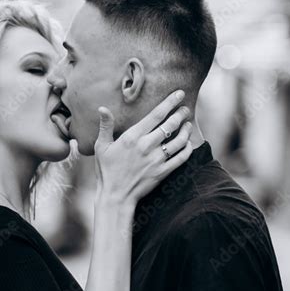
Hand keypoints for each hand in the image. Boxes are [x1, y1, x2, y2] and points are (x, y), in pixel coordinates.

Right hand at [95, 89, 192, 206]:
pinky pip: (181, 158)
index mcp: (132, 137)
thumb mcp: (101, 147)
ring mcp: (156, 160)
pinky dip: (187, 149)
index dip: (170, 102)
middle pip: (170, 125)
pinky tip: (188, 143)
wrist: (115, 196)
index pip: (156, 114)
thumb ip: (105, 126)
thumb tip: (102, 108)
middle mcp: (146, 146)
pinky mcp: (163, 172)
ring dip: (186, 130)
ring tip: (188, 124)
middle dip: (181, 114)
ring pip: (179, 140)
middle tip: (186, 109)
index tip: (179, 94)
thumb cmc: (106, 170)